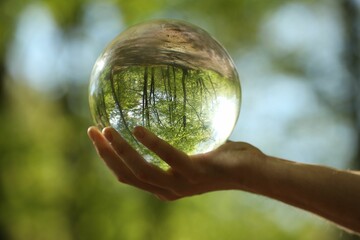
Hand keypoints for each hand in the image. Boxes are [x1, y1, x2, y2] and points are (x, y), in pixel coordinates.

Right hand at [87, 126, 266, 199]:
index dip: (109, 159)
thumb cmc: (226, 158)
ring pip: (140, 171)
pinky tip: (138, 128)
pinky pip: (168, 157)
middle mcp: (168, 189)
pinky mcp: (194, 173)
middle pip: (127, 175)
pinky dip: (151, 144)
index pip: (128, 175)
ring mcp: (180, 184)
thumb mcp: (196, 151)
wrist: (253, 172)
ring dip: (120, 150)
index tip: (98, 138)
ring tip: (107, 129)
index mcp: (165, 185)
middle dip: (106, 154)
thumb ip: (179, 142)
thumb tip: (167, 114)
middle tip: (92, 130)